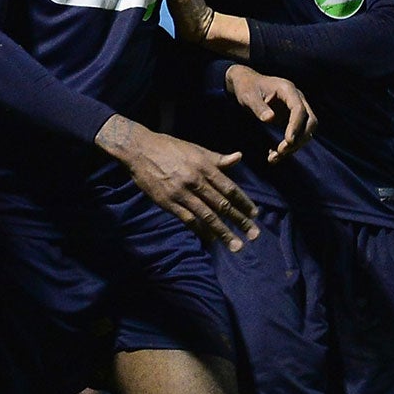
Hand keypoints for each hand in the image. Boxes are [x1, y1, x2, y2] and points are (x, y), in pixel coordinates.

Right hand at [95, 115, 258, 250]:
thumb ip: (217, 158)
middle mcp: (195, 180)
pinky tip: (211, 239)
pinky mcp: (167, 202)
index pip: (230, 188)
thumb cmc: (169, 147)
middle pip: (222, 204)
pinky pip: (188, 219)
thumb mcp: (195, 149)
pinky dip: (201, 230)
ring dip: (223, 232)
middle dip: (240, 221)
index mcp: (204, 166)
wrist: (139, 149)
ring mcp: (181, 193)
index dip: (244, 202)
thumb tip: (239, 157)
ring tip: (236, 245)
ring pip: (207, 216)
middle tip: (254, 235)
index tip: (255, 214)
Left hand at [224, 65, 316, 162]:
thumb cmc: (246, 87)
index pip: (299, 109)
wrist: (246, 84)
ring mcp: (296, 109)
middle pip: (310, 121)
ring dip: (294, 146)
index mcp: (288, 89)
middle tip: (281, 151)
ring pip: (305, 131)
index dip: (296, 126)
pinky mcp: (291, 118)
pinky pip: (296, 134)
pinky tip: (272, 155)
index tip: (288, 141)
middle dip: (299, 138)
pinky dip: (288, 146)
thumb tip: (269, 119)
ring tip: (273, 158)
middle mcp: (297, 99)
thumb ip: (258, 107)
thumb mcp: (248, 96)